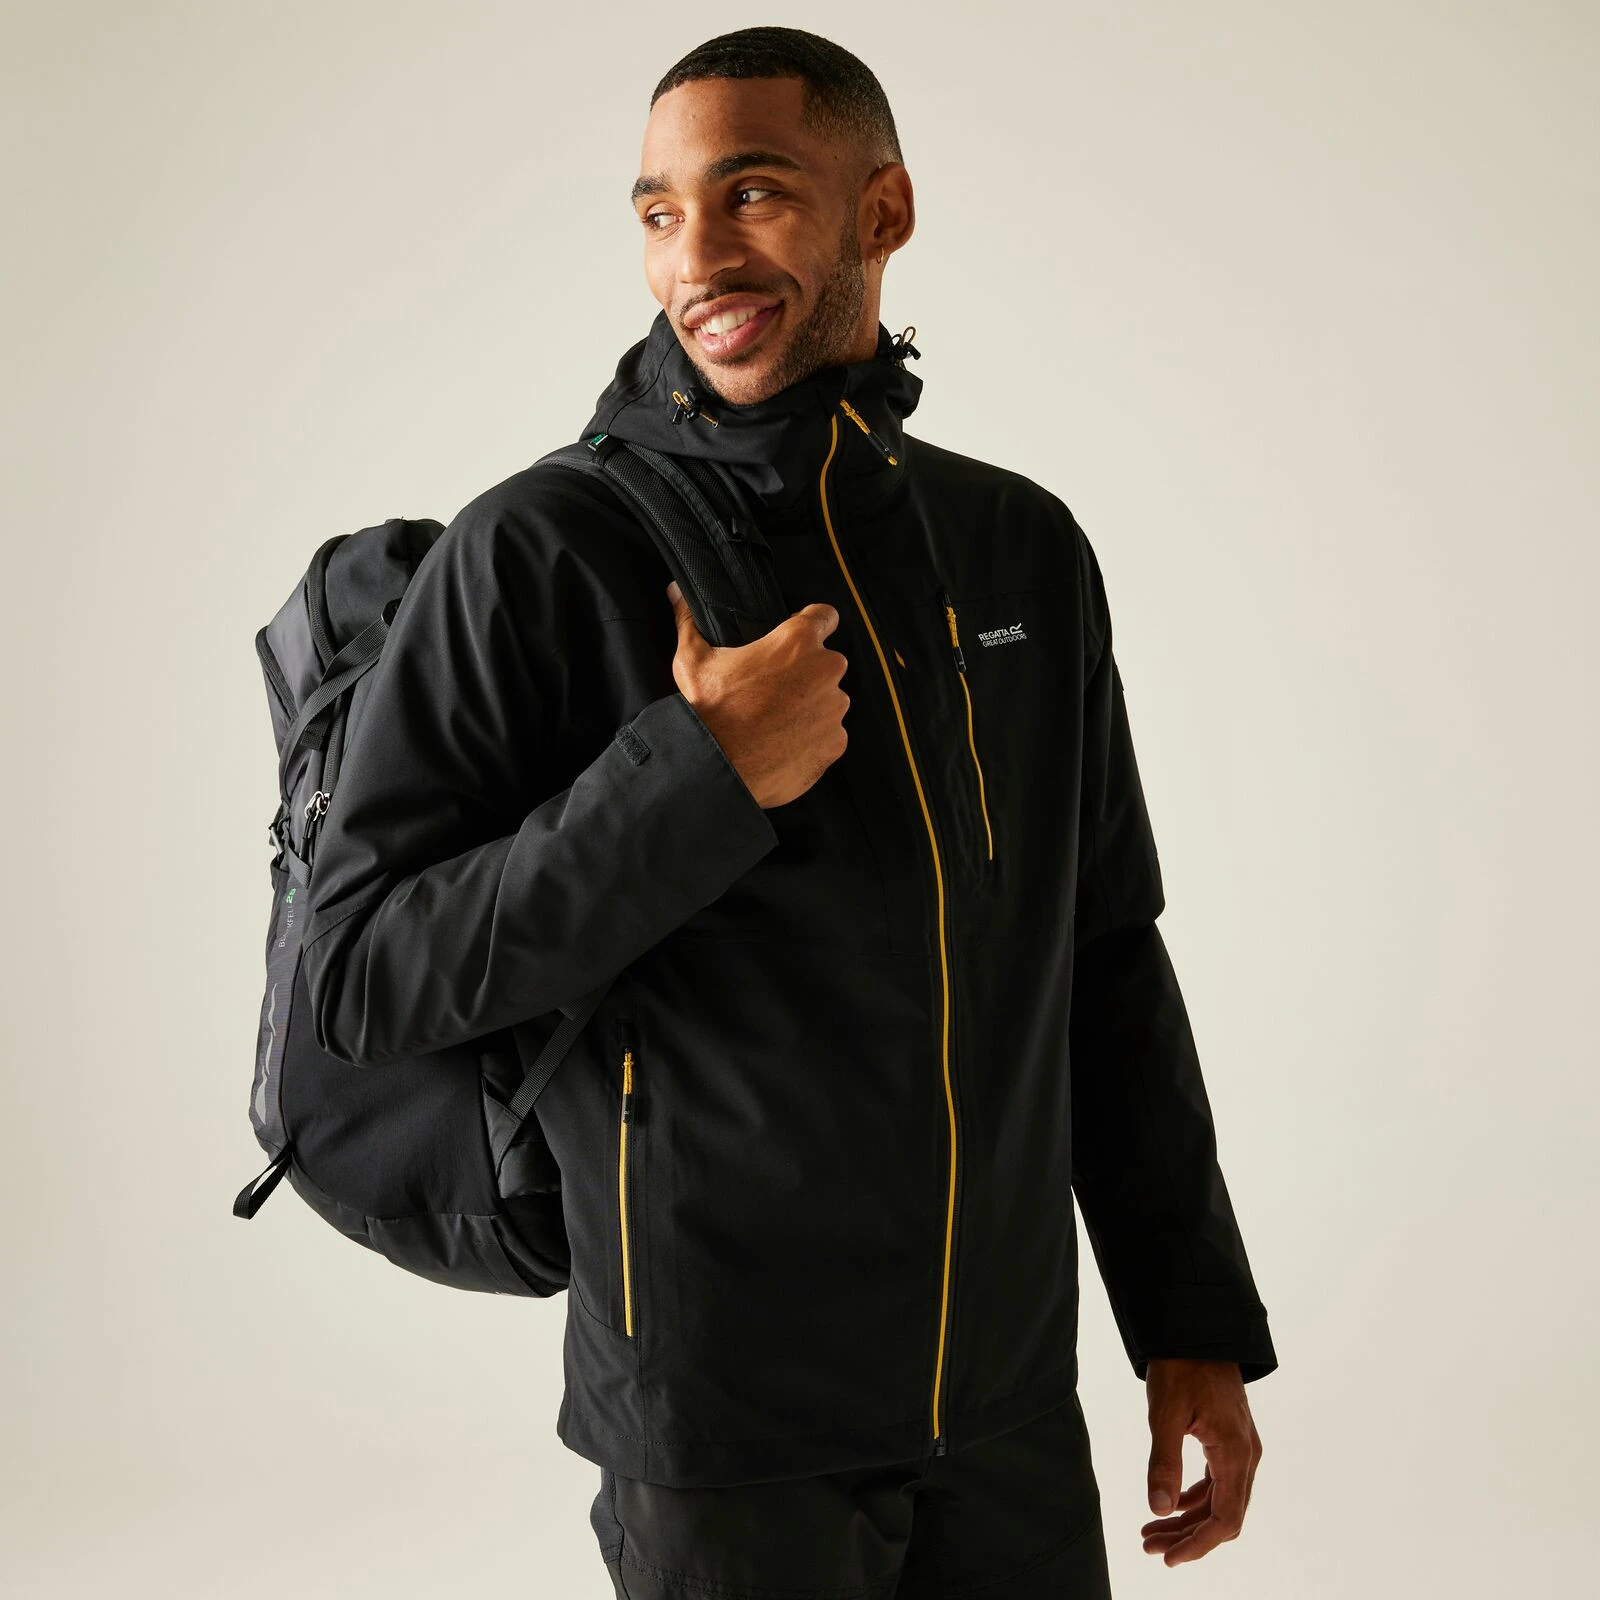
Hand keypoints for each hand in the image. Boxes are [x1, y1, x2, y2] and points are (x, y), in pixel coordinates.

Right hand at [667, 579, 849, 808]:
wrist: (718, 768)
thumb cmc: (709, 710)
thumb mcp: (693, 660)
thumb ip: (689, 620)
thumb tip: (674, 590)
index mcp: (797, 641)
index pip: (825, 616)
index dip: (813, 624)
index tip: (799, 639)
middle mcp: (825, 670)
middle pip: (826, 662)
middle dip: (806, 672)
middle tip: (773, 689)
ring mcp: (834, 708)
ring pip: (829, 700)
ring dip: (810, 705)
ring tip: (776, 720)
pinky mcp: (835, 742)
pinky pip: (829, 733)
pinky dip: (812, 737)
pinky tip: (783, 742)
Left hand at [1140, 1358, 1261, 1565]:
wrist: (1196, 1330)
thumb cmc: (1180, 1366)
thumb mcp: (1165, 1413)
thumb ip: (1164, 1462)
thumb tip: (1158, 1509)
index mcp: (1235, 1453)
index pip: (1224, 1519)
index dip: (1198, 1545)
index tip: (1168, 1559)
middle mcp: (1246, 1455)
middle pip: (1223, 1516)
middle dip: (1188, 1537)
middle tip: (1149, 1547)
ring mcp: (1241, 1448)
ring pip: (1220, 1500)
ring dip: (1189, 1520)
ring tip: (1152, 1532)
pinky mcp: (1230, 1440)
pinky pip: (1218, 1482)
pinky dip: (1195, 1499)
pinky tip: (1171, 1505)